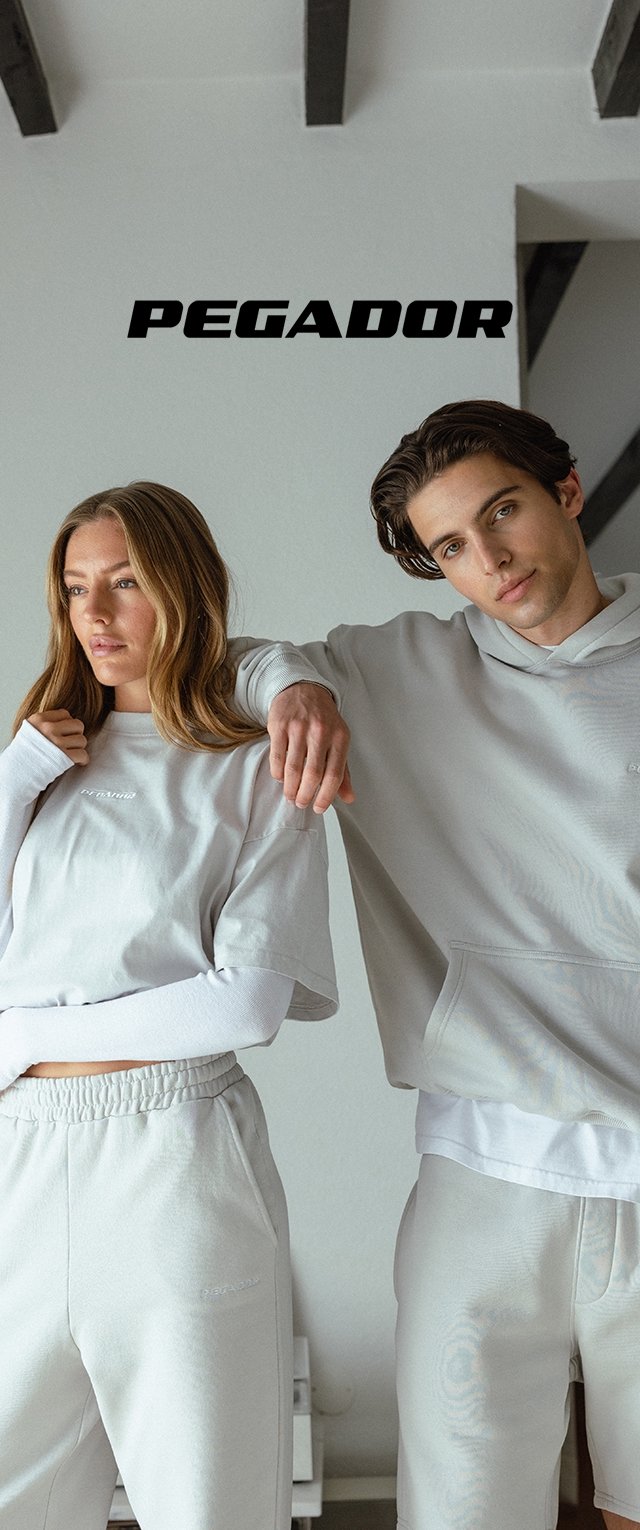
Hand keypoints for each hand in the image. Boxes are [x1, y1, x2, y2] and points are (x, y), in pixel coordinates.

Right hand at [28, 709, 88, 765]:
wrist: (16, 773)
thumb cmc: (23, 754)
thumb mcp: (28, 730)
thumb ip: (44, 723)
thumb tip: (65, 719)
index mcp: (39, 720)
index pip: (64, 714)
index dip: (67, 724)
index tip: (64, 733)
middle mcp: (48, 729)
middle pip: (77, 725)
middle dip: (76, 734)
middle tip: (71, 742)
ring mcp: (56, 743)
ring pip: (82, 740)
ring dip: (79, 748)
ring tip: (72, 753)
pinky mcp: (64, 757)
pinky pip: (83, 754)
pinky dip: (83, 760)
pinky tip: (78, 761)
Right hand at [267, 682, 353, 812]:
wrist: (303, 689)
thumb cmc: (323, 720)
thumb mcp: (339, 740)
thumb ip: (343, 771)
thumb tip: (349, 798)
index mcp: (340, 737)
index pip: (335, 775)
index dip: (326, 796)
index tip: (318, 808)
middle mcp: (321, 731)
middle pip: (313, 774)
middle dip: (305, 795)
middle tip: (301, 803)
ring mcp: (299, 727)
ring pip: (293, 768)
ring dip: (290, 788)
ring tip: (290, 795)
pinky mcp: (280, 725)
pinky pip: (277, 757)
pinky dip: (277, 773)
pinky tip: (280, 778)